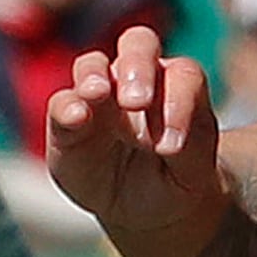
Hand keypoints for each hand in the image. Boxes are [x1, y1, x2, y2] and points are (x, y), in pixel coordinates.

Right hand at [43, 24, 226, 256]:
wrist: (145, 210)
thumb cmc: (175, 180)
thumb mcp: (195, 174)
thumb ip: (192, 151)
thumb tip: (169, 140)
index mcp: (177, 87)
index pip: (182, 75)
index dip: (179, 101)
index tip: (173, 144)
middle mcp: (137, 81)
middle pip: (138, 45)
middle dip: (138, 65)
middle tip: (138, 101)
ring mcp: (99, 99)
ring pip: (93, 65)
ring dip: (95, 75)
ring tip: (98, 93)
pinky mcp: (67, 123)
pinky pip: (62, 103)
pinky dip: (67, 106)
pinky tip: (76, 116)